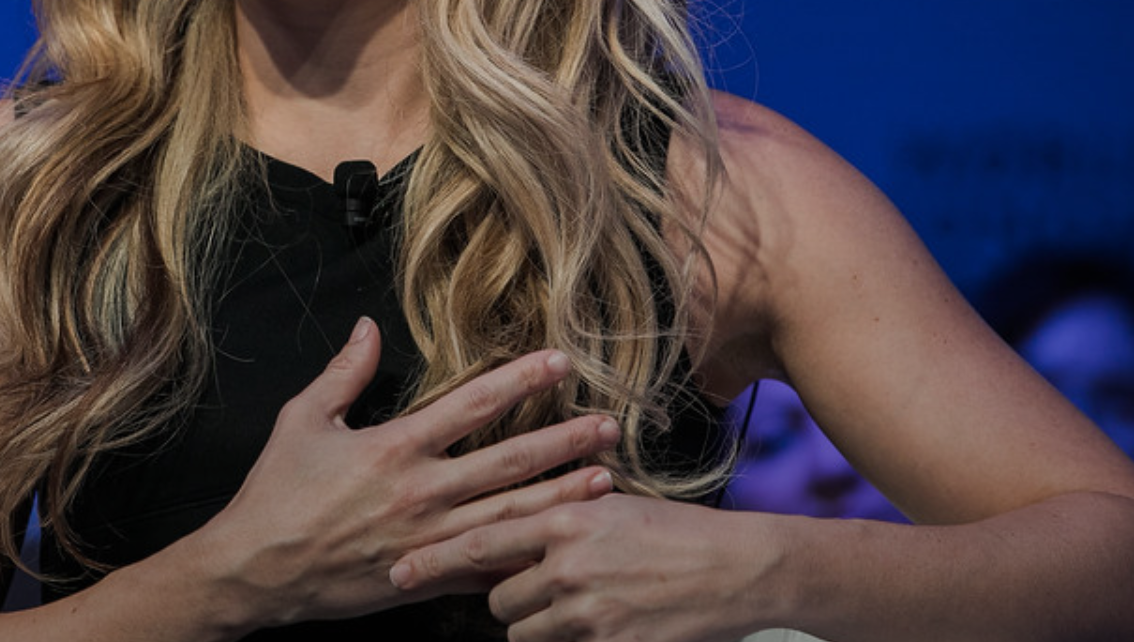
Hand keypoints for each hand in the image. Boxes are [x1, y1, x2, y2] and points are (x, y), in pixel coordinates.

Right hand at [196, 317, 620, 630]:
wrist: (257, 569)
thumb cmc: (276, 494)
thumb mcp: (302, 420)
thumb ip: (343, 373)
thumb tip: (368, 327)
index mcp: (394, 448)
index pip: (471, 405)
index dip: (520, 380)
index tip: (559, 362)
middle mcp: (421, 493)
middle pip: (508, 461)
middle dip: (563, 441)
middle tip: (608, 425)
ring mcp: (429, 539)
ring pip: (510, 515)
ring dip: (560, 495)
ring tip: (605, 480)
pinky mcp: (426, 576)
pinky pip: (485, 565)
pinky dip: (524, 555)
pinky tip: (559, 545)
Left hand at [389, 493, 776, 641]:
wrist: (739, 567)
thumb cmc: (674, 530)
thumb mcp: (609, 505)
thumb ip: (556, 513)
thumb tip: (509, 529)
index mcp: (564, 520)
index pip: (478, 543)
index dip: (432, 562)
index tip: (394, 573)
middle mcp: (568, 567)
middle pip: (497, 600)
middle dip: (509, 599)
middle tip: (541, 589)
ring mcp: (589, 613)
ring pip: (524, 632)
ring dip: (538, 625)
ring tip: (576, 607)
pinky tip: (597, 625)